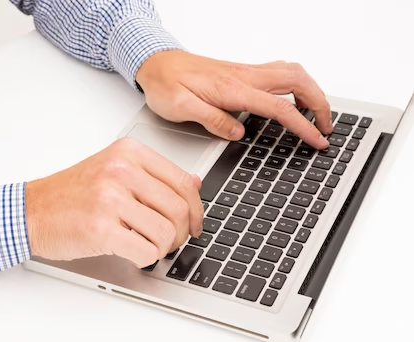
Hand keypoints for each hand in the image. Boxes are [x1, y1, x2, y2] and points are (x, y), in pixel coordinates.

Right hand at [25, 137, 203, 267]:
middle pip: (179, 209)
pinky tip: (133, 253)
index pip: (182, 181)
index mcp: (127, 153)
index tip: (194, 224)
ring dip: (162, 248)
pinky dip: (145, 259)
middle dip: (182, 233)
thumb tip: (194, 184)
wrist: (30, 211)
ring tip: (148, 246)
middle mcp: (120, 171)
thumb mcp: (112, 170)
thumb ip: (152, 175)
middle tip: (172, 242)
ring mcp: (109, 199)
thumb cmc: (69, 194)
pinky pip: (146, 251)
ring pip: (166, 232)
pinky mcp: (100, 228)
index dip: (196, 209)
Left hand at [136, 50, 331, 148]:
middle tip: (326, 127)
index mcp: (233, 89)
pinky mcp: (240, 72)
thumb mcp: (181, 109)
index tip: (318, 140)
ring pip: (292, 73)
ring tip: (316, 115)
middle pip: (297, 82)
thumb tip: (238, 133)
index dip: (303, 126)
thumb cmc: (164, 84)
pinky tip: (292, 98)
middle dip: (320, 103)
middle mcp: (244, 76)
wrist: (154, 63)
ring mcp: (245, 72)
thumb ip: (212, 120)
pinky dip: (296, 84)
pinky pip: (279, 72)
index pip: (279, 107)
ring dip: (310, 91)